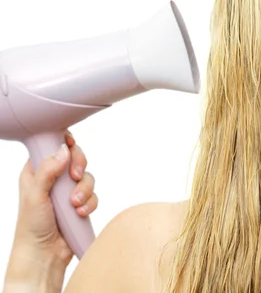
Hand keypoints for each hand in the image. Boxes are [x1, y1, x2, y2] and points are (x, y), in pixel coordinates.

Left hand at [10, 130, 97, 268]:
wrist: (44, 254)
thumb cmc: (31, 226)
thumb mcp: (35, 195)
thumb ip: (48, 171)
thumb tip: (63, 150)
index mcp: (37, 171)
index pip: (53, 146)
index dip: (64, 143)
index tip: (71, 145)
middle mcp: (53, 178)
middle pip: (75, 158)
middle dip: (80, 167)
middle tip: (76, 176)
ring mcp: (67, 191)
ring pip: (87, 177)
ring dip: (85, 190)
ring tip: (75, 204)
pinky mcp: (79, 203)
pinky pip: (93, 195)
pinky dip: (90, 203)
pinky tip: (80, 213)